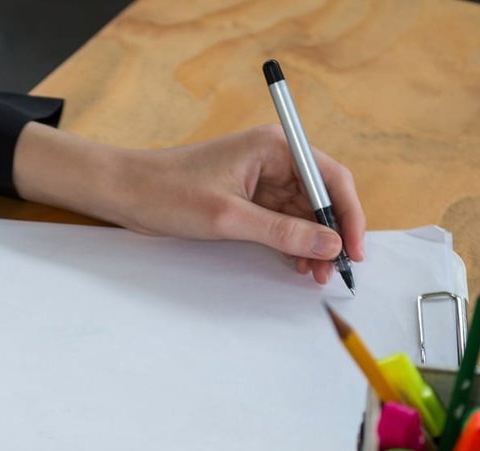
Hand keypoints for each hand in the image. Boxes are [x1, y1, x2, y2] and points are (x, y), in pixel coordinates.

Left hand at [14, 123, 364, 284]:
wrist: (126, 192)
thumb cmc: (169, 193)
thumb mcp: (229, 218)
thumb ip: (282, 232)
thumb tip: (329, 244)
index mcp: (274, 147)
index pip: (331, 177)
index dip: (349, 214)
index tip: (354, 249)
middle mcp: (273, 157)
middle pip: (321, 196)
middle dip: (331, 233)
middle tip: (333, 271)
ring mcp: (260, 178)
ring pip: (303, 212)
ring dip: (312, 242)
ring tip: (314, 275)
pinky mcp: (247, 197)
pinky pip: (282, 219)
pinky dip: (292, 242)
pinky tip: (296, 264)